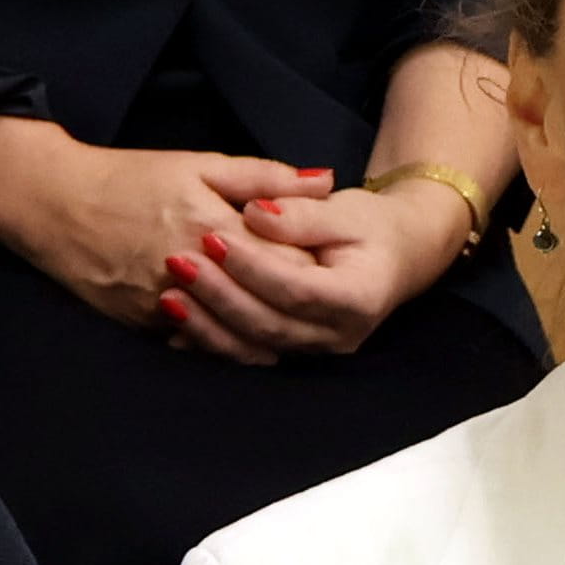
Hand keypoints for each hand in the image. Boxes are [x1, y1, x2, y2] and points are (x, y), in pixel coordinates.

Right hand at [0, 113, 334, 349]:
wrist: (53, 204)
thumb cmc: (129, 177)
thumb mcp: (200, 163)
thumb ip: (266, 177)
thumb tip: (326, 180)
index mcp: (207, 223)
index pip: (281, 256)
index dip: (315, 262)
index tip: (339, 263)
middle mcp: (187, 269)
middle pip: (262, 299)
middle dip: (296, 303)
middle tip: (327, 303)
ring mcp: (162, 303)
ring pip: (231, 334)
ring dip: (265, 335)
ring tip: (295, 330)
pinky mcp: (142, 324)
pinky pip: (195, 344)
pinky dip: (223, 345)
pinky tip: (247, 343)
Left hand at [164, 180, 476, 363]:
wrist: (395, 256)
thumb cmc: (370, 227)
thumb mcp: (344, 210)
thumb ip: (301, 212)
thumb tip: (255, 214)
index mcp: (360, 297)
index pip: (299, 288)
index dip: (254, 266)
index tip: (214, 237)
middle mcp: (339, 335)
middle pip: (271, 324)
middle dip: (221, 295)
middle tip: (179, 262)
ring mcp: (316, 351)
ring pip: (255, 346)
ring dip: (208, 324)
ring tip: (169, 294)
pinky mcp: (294, 353)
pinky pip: (248, 354)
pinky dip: (211, 341)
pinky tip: (175, 326)